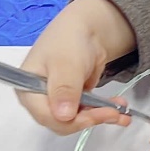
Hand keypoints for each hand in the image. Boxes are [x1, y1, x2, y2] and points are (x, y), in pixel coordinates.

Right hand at [18, 0, 137, 134]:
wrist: (87, 28)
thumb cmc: (68, 41)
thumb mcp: (66, 63)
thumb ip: (64, 89)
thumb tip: (63, 115)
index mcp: (28, 90)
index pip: (45, 116)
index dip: (70, 121)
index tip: (94, 116)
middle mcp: (40, 99)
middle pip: (62, 121)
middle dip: (88, 119)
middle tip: (112, 113)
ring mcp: (58, 100)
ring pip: (77, 119)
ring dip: (100, 117)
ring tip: (121, 113)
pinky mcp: (74, 100)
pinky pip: (88, 113)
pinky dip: (104, 112)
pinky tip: (119, 111)